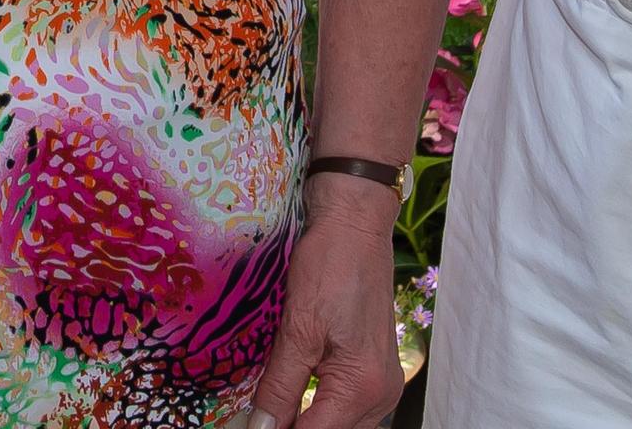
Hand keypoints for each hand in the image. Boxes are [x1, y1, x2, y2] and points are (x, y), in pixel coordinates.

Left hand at [243, 177, 407, 428]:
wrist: (356, 223)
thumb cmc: (330, 264)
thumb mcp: (296, 329)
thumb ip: (279, 387)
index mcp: (363, 387)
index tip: (248, 427)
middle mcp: (382, 394)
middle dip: (291, 428)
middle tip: (255, 418)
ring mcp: (384, 384)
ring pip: (340, 426)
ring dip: (305, 422)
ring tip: (268, 410)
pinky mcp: (377, 370)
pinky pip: (348, 409)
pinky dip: (320, 410)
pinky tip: (294, 401)